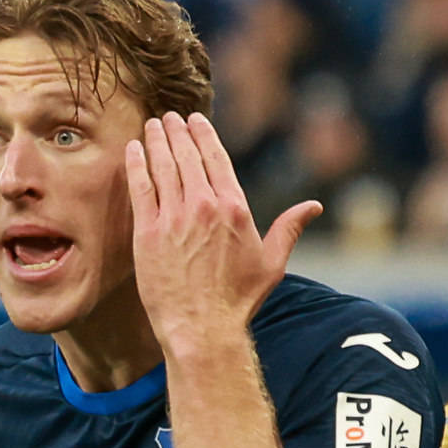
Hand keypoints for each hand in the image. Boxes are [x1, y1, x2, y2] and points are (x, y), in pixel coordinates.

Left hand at [124, 113, 316, 358]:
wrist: (202, 329)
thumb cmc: (239, 301)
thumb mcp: (272, 263)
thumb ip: (289, 228)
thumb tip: (314, 207)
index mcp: (234, 208)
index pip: (215, 157)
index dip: (202, 134)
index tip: (194, 121)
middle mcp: (203, 206)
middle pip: (186, 155)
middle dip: (176, 131)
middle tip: (168, 119)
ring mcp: (174, 218)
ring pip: (162, 166)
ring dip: (156, 141)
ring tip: (152, 127)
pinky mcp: (147, 233)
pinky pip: (140, 187)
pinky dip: (136, 164)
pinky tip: (133, 150)